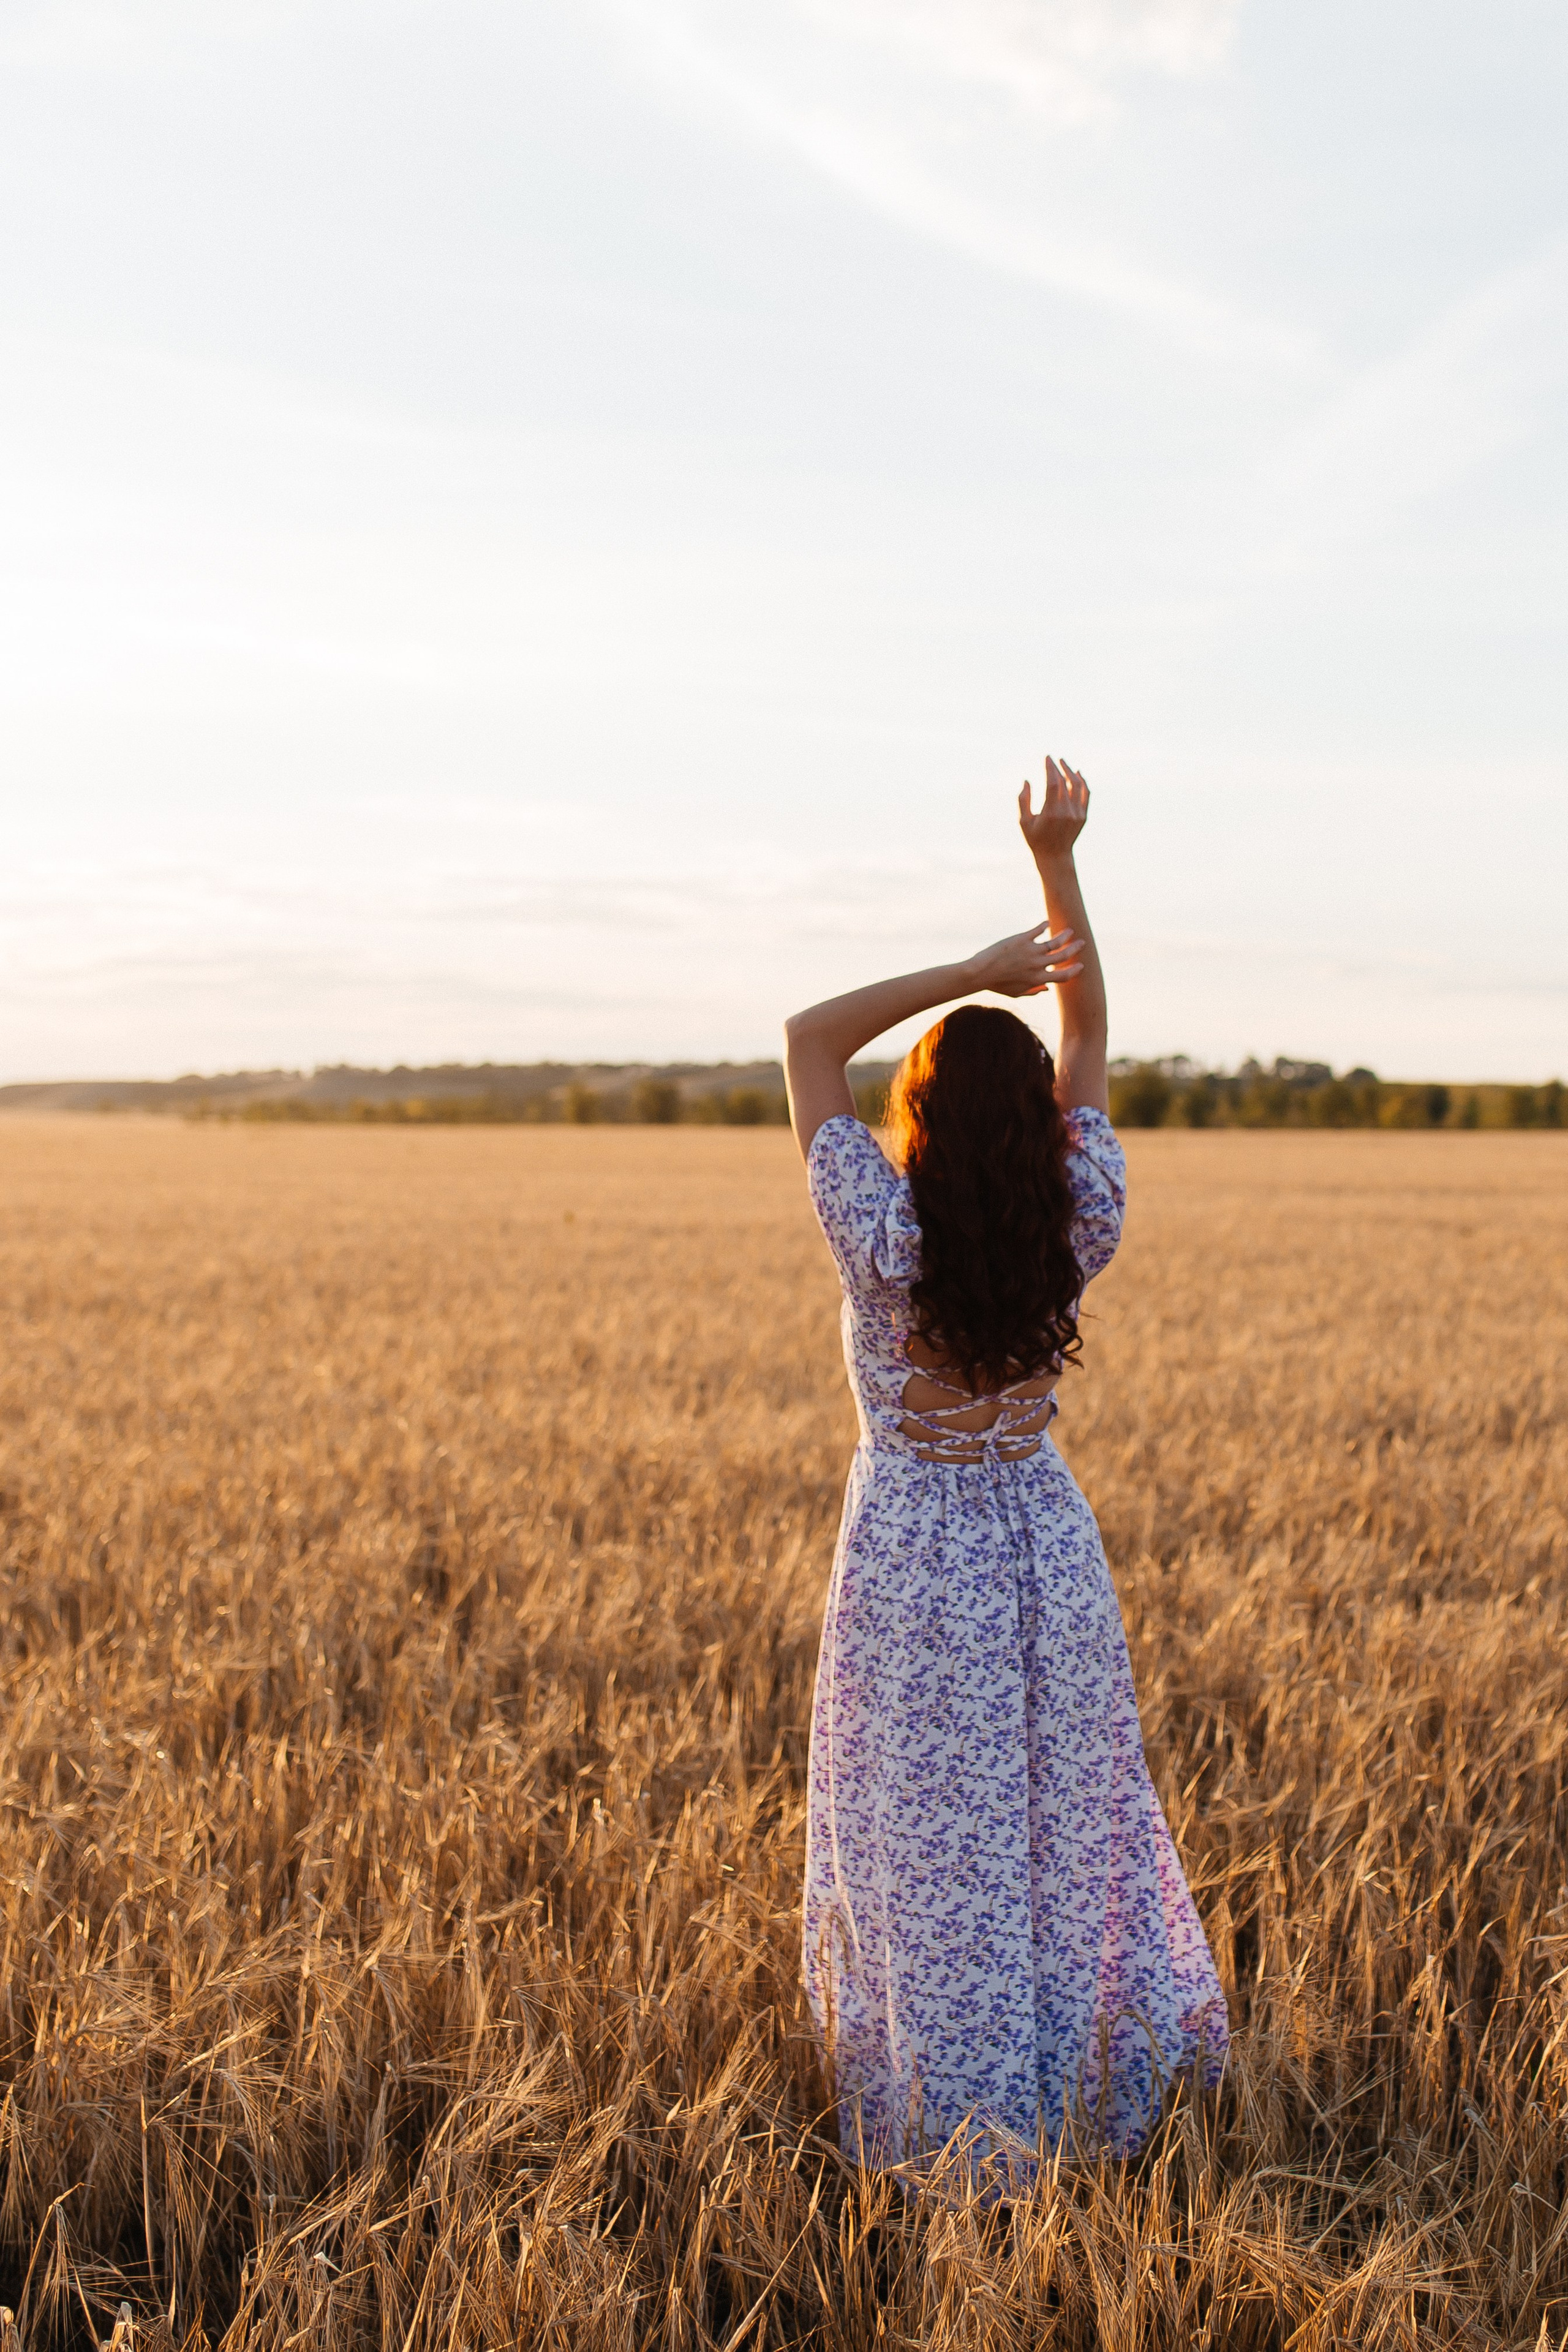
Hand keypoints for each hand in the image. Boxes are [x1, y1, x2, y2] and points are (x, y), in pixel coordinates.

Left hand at [968, 919, 1083, 999]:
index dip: (1074, 971)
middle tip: (1081, 943)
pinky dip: (1044, 925)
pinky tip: (1047, 922)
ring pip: (1055, 942)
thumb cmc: (997, 985)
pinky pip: (1037, 930)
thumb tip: (1047, 988)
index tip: (1080, 965)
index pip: (1063, 976)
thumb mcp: (1016, 993)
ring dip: (1064, 936)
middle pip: (1063, 956)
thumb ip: (1033, 991)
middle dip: (1075, 949)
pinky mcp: (1022, 939)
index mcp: (1037, 979)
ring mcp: (1031, 952)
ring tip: (1070, 931)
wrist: (980, 973)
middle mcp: (1037, 965)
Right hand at [1018, 755, 1088, 864]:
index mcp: (1050, 813)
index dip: (1050, 768)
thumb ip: (1023, 800)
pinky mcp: (1083, 816)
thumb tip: (1026, 781)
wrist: (1055, 856)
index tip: (1047, 758)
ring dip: (1070, 771)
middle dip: (1057, 768)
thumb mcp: (1024, 822)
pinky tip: (1076, 773)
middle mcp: (1066, 812)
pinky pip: (1085, 794)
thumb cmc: (1036, 839)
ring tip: (1063, 762)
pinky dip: (1082, 782)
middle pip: (1064, 782)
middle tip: (1052, 759)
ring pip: (1077, 786)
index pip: (1052, 783)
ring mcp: (1077, 814)